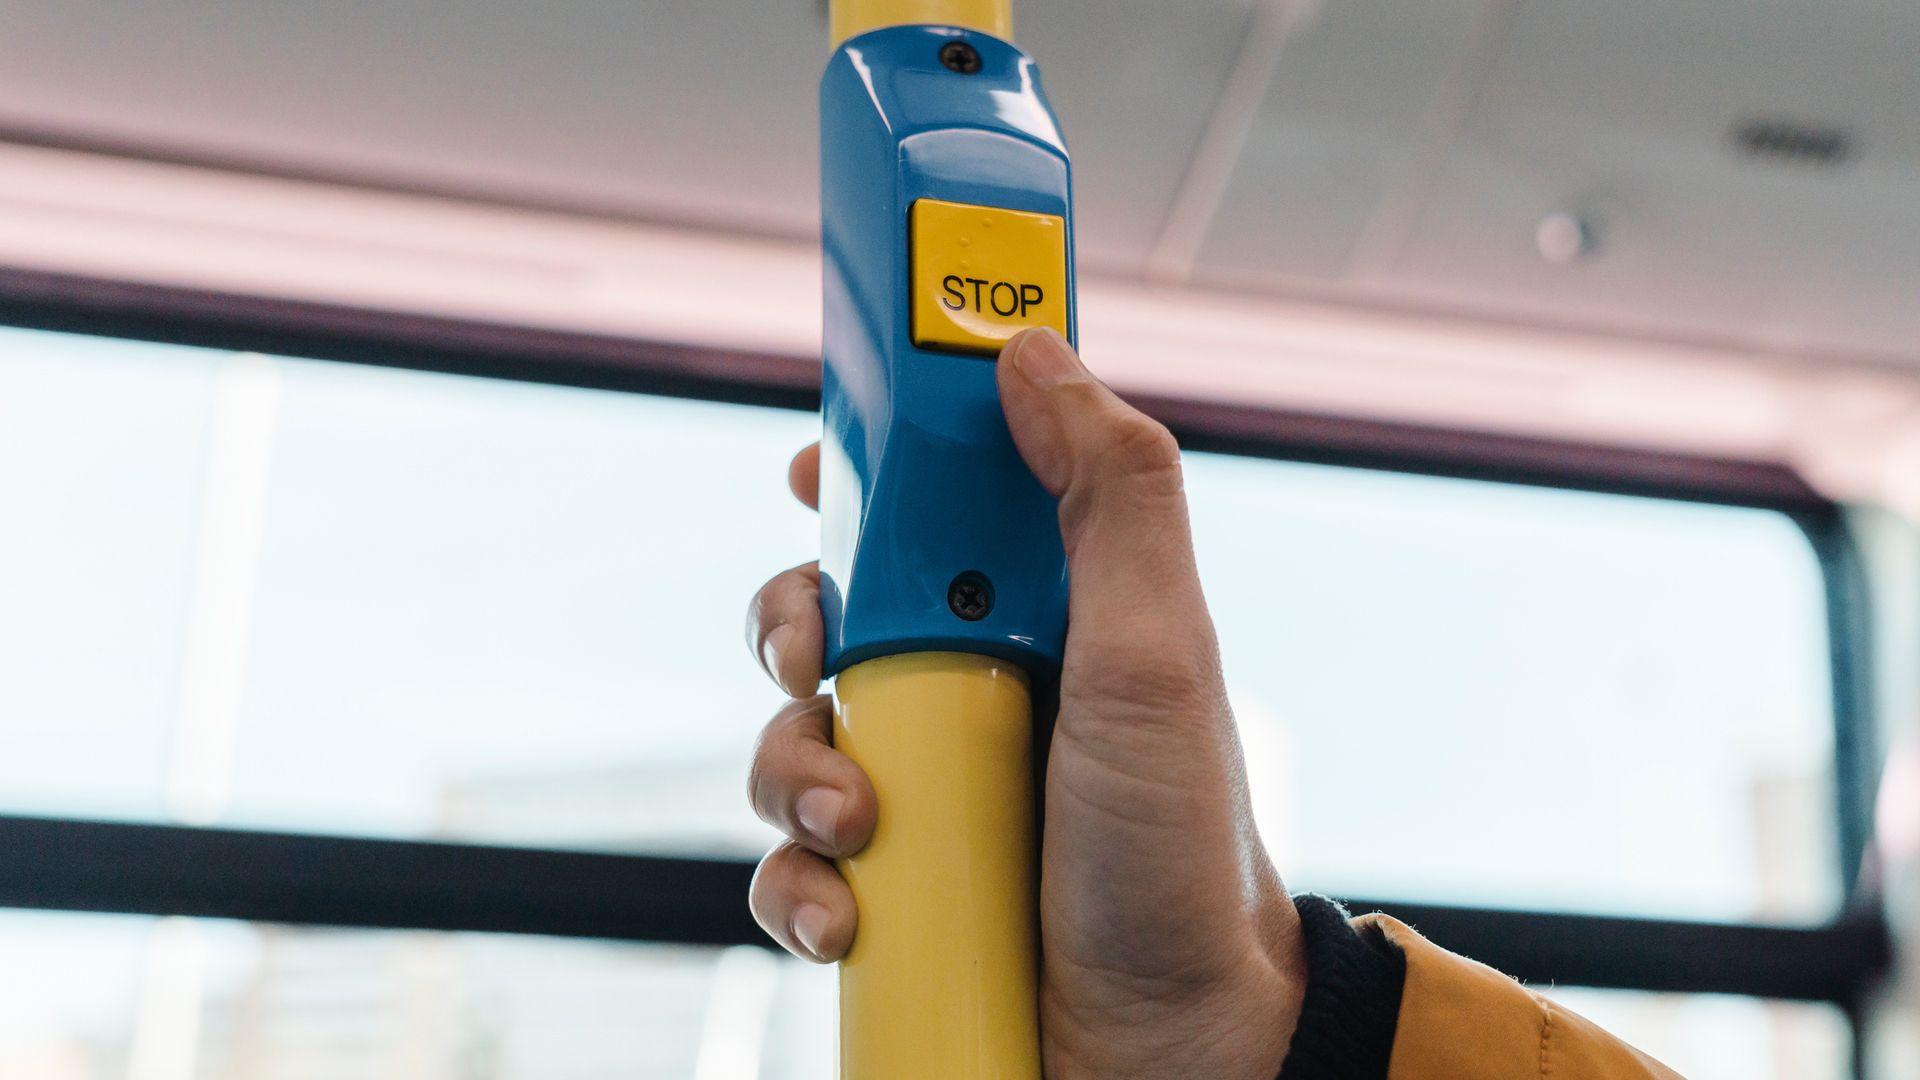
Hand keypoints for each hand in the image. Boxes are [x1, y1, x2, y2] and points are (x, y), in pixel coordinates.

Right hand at [745, 328, 1305, 1078]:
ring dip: (794, 775)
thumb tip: (1028, 353)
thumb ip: (1110, 492)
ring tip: (862, 826)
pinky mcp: (888, 892)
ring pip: (789, 742)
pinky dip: (799, 886)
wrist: (1177, 1044)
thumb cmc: (1179, 847)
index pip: (933, 511)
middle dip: (793, 628)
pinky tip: (851, 918)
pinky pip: (790, 864)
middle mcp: (974, 695)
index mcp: (1040, 620)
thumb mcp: (1159, 649)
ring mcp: (926, 795)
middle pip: (828, 616)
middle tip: (813, 660)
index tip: (806, 466)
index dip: (860, 476)